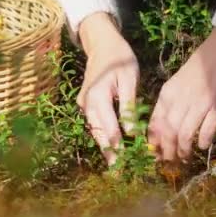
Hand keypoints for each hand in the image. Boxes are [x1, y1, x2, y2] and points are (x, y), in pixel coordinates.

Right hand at [77, 12, 139, 165]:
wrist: (101, 42)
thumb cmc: (119, 58)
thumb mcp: (129, 79)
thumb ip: (128, 107)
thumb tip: (131, 133)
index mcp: (98, 97)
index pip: (110, 129)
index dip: (119, 148)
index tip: (128, 164)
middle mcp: (87, 104)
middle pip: (99, 134)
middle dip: (110, 153)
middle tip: (119, 173)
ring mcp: (84, 104)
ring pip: (96, 130)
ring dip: (106, 146)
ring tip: (117, 164)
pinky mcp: (86, 103)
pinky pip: (96, 122)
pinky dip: (104, 134)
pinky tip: (114, 145)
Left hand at [148, 28, 215, 160]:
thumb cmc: (203, 65)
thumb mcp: (179, 81)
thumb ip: (171, 102)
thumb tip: (164, 129)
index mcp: (168, 93)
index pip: (154, 123)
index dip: (154, 142)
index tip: (155, 154)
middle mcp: (181, 99)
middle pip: (168, 133)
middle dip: (167, 152)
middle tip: (171, 162)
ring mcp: (200, 104)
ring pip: (184, 136)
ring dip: (183, 151)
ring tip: (185, 157)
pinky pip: (207, 132)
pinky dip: (203, 142)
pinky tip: (203, 146)